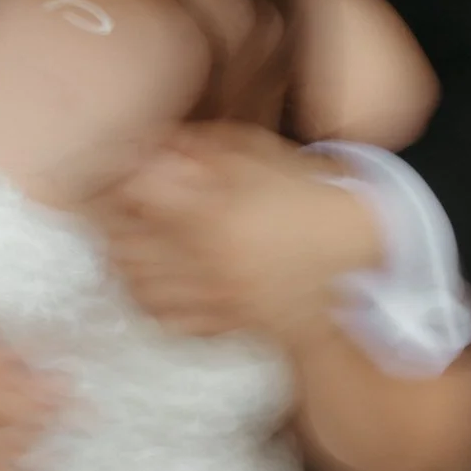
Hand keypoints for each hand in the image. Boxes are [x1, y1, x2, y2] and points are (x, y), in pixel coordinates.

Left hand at [99, 123, 382, 345]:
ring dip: (122, 261)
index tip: (107, 173)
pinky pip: (168, 322)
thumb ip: (198, 149)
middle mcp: (210, 260)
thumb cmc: (308, 191)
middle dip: (109, 222)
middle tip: (111, 206)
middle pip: (125, 245)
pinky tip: (150, 281)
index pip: (135, 196)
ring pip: (137, 286)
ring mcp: (218, 297)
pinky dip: (148, 302)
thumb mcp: (257, 152)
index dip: (112, 181)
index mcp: (216, 211)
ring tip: (127, 241)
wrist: (362, 247)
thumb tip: (148, 147)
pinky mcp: (229, 323)